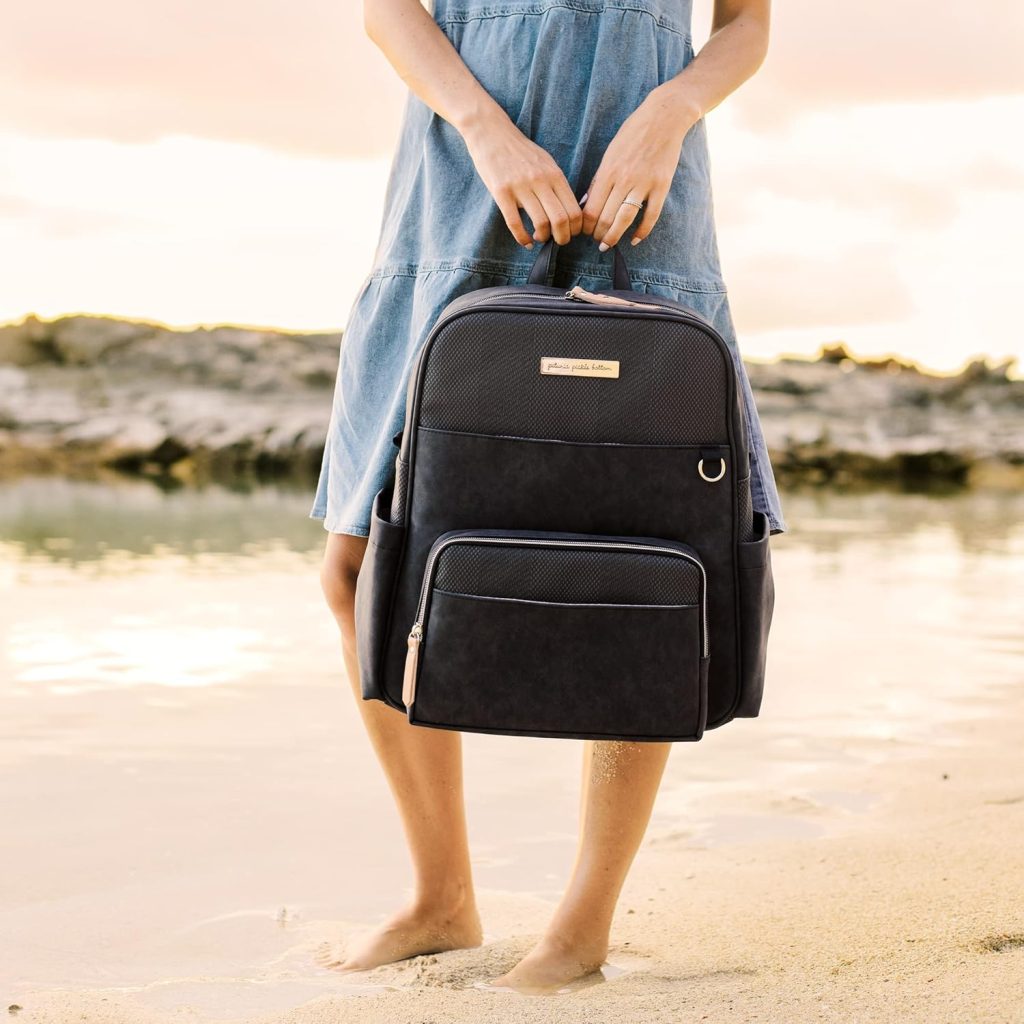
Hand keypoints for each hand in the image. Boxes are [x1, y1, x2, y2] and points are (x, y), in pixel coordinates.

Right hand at [461, 112, 582, 247]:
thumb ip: (557, 184)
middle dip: (562, 238)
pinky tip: (525, 242)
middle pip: (561, 220)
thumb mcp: (546, 163)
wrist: (492, 133)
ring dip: (543, 238)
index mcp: (555, 175)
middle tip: (557, 241)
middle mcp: (540, 180)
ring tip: (540, 238)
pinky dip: (522, 238)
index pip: (574, 210)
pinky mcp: (501, 192)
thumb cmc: (520, 152)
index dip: (575, 229)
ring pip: (541, 224)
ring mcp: (520, 186)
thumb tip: (570, 210)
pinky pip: (515, 223)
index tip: (570, 233)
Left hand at [581, 86, 700, 249]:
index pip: (591, 209)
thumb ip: (599, 180)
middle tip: (597, 241)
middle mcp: (624, 179)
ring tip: (609, 244)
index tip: (585, 232)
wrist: (664, 117)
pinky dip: (642, 231)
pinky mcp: (661, 186)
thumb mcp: (610, 154)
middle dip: (598, 234)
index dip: (586, 226)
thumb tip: (587, 204)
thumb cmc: (633, 134)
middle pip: (606, 217)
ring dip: (614, 237)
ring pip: (625, 219)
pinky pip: (651, 215)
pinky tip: (635, 240)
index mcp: (608, 171)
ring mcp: (644, 183)